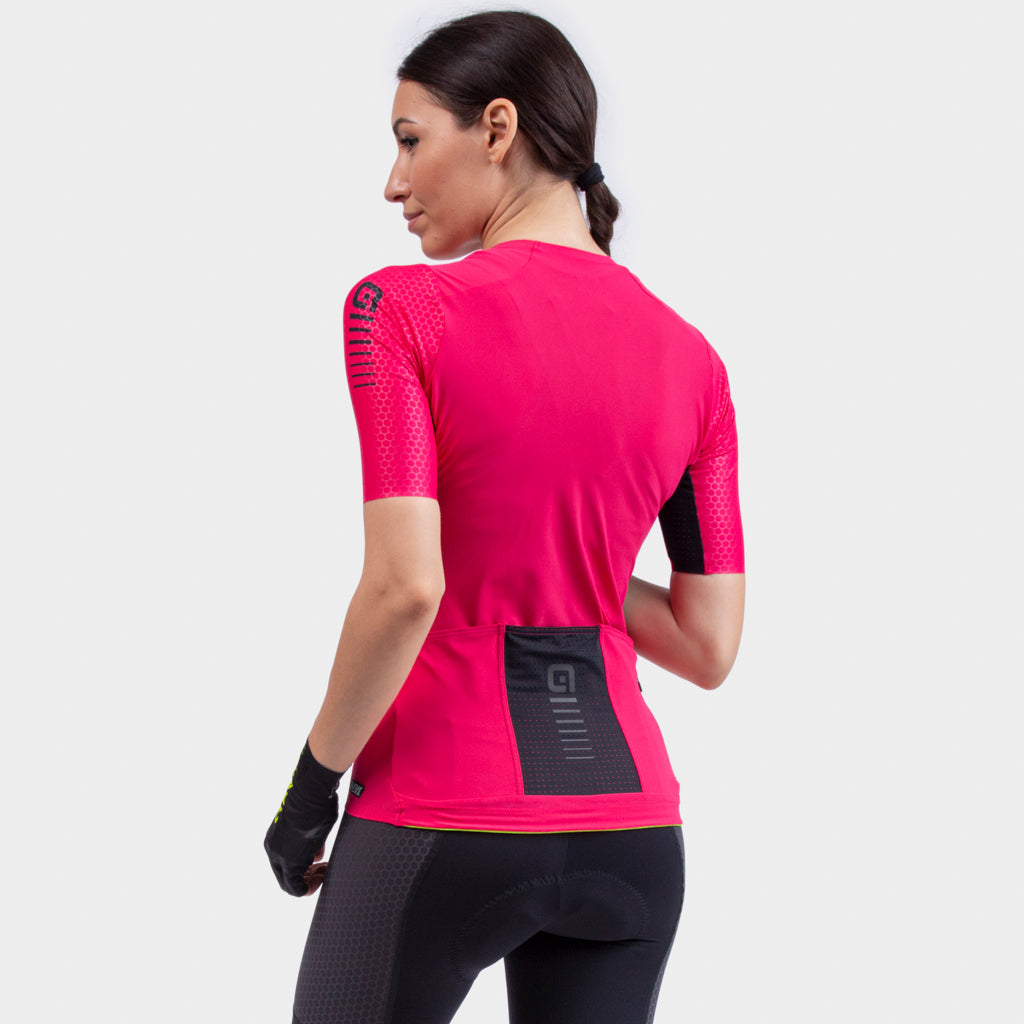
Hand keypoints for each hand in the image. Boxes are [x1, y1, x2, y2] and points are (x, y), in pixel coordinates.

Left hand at [264, 740, 342, 895]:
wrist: (311, 792)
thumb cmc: (315, 801)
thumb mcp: (310, 825)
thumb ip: (310, 843)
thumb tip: (316, 855)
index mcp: (275, 840)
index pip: (283, 866)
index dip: (301, 870)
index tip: (318, 863)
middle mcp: (273, 850)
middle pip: (285, 879)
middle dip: (306, 878)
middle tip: (323, 870)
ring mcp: (280, 857)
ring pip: (290, 885)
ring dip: (309, 882)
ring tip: (325, 871)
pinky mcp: (290, 861)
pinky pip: (296, 888)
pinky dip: (310, 887)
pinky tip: (323, 876)